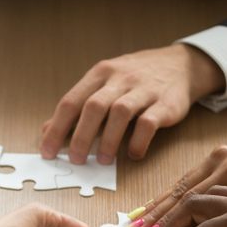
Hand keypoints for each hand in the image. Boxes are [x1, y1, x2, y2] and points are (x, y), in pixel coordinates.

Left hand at [40, 44, 223, 163]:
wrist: (181, 65)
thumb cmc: (135, 80)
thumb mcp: (103, 85)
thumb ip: (77, 107)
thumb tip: (46, 131)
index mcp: (100, 74)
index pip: (71, 102)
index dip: (56, 128)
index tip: (47, 152)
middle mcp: (120, 78)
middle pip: (94, 107)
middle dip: (81, 137)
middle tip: (75, 160)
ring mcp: (144, 89)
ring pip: (120, 113)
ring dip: (108, 140)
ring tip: (102, 161)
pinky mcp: (166, 103)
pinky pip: (149, 122)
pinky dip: (138, 141)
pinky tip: (133, 154)